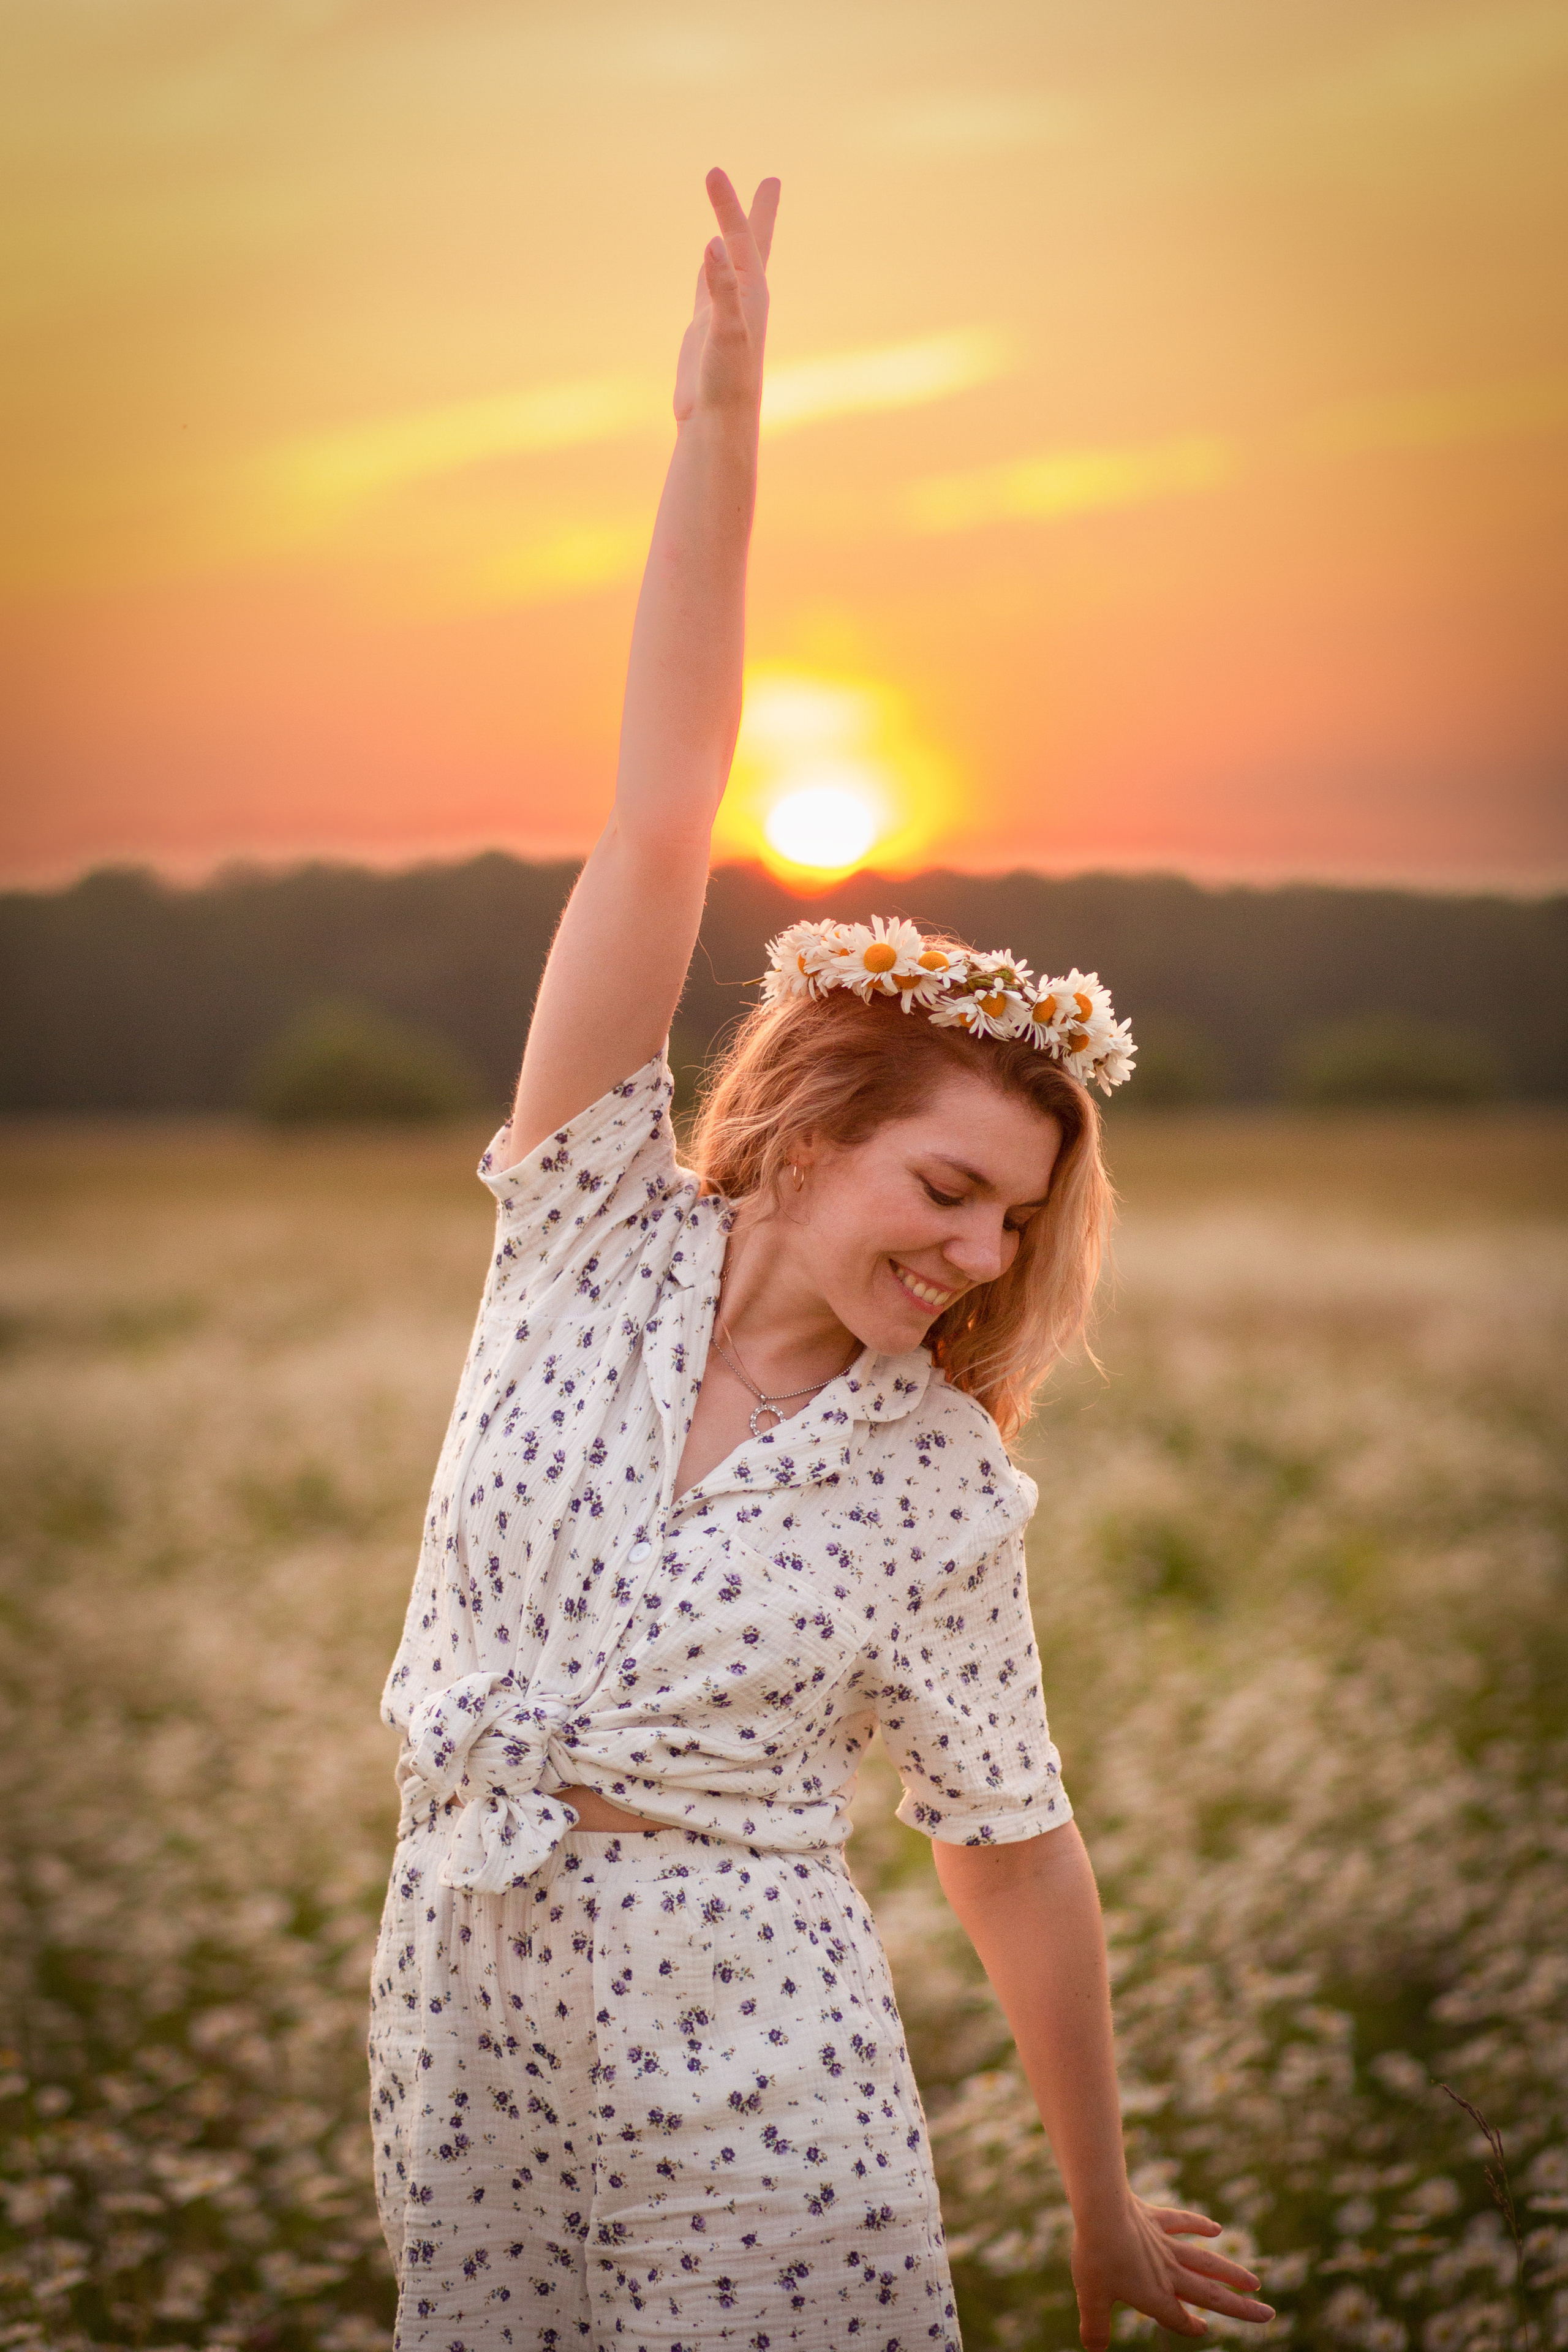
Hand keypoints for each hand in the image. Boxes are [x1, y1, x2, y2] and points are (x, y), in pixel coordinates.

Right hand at [672, 166, 778, 424]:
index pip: (740, 238)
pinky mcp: (708, 328)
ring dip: (733, 237)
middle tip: (772, 181)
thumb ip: (720, 287)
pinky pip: (710, 285)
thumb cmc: (727, 381)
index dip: (727, 205)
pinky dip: (709, 267)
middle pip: (751, 245)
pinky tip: (708, 261)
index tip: (713, 171)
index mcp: (751, 294)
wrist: (719, 422)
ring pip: (731, 263)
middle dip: (753, 212)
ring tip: (736, 216)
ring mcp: (725, 312)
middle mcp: (743, 299)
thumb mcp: (725, 330)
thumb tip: (711, 244)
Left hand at [1071, 2195, 1274, 2346]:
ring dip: (1232, 2272)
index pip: (1178, 2318)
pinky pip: (1182, 2223)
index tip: (1203, 2330)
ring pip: (1206, 2262)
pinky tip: (1216, 2229)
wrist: (1099, 2210)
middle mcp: (1167, 2272)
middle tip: (1268, 2313)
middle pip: (1210, 2294)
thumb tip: (1094, 2350)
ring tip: (1255, 2282)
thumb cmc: (1095, 2256)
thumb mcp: (1091, 2298)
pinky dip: (1199, 2225)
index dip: (1190, 2327)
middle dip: (1240, 2308)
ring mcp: (1164, 2244)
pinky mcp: (1155, 2218)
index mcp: (1155, 2295)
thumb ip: (1095, 2327)